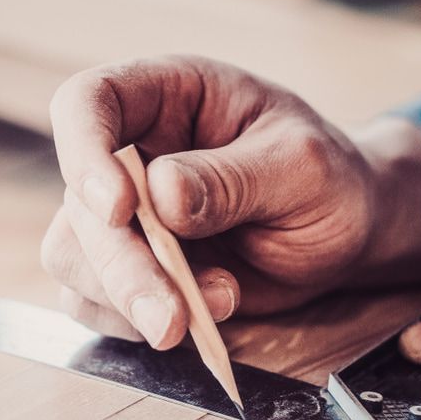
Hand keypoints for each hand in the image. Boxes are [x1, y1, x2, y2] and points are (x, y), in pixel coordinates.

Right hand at [43, 55, 420, 347]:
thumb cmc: (331, 180)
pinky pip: (92, 301)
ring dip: (124, 301)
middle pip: (79, 202)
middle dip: (120, 265)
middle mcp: (133, 152)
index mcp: (168, 96)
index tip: (121, 208)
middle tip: (170, 314)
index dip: (83, 152)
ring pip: (73, 257)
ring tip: (199, 318)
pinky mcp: (130, 268)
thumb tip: (161, 196)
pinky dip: (129, 323)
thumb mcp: (303, 167)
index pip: (88, 103)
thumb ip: (235, 178)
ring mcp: (126, 215)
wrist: (347, 233)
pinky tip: (192, 323)